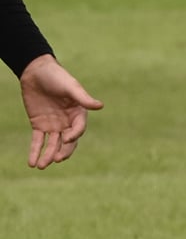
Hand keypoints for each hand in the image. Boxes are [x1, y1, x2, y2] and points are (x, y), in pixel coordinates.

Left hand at [18, 55, 102, 169]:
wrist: (36, 72)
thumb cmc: (56, 76)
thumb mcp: (70, 86)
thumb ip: (83, 98)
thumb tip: (100, 106)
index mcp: (78, 112)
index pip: (79, 128)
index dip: (74, 135)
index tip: (67, 138)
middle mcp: (68, 121)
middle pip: (68, 141)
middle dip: (63, 151)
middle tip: (57, 159)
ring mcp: (53, 124)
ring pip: (52, 144)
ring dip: (48, 155)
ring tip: (41, 166)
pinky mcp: (39, 125)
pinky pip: (38, 141)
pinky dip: (35, 151)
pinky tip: (32, 162)